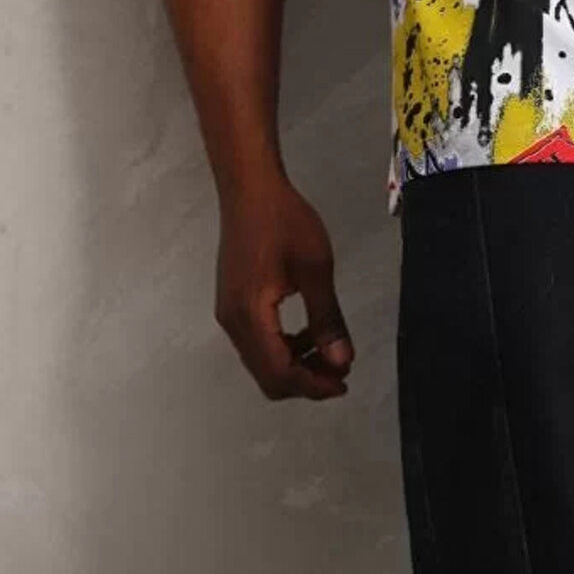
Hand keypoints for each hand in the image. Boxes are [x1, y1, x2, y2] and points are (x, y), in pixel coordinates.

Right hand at [215, 174, 354, 400]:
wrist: (249, 187)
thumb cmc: (285, 221)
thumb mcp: (315, 268)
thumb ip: (327, 319)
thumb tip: (342, 362)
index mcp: (250, 317)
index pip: (279, 373)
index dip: (313, 386)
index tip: (344, 382)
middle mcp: (232, 323)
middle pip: (266, 375)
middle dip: (305, 380)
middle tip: (340, 371)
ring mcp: (228, 313)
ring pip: (260, 361)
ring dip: (294, 364)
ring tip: (329, 350)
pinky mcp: (232, 302)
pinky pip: (256, 342)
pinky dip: (282, 347)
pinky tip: (306, 331)